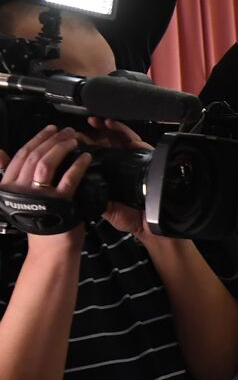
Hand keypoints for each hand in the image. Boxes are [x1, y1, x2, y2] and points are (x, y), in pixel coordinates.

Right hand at [1, 125, 91, 242]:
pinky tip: (85, 157)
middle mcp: (18, 189)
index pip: (21, 154)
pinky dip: (78, 164)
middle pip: (35, 155)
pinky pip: (68, 178)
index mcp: (7, 185)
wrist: (51, 249)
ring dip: (62, 147)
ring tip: (75, 140)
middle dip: (53, 139)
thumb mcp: (19, 198)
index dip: (37, 138)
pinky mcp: (58, 202)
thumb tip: (0, 153)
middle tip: (67, 132)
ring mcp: (37, 195)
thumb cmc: (40, 223)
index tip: (50, 130)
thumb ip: (12, 175)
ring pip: (47, 162)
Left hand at [69, 119, 155, 235]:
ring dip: (101, 128)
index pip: (92, 158)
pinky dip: (118, 128)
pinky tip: (107, 123)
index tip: (67, 145)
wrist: (155, 223)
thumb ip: (95, 199)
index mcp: (109, 176)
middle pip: (102, 144)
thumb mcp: (108, 210)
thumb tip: (78, 190)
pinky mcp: (143, 153)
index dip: (80, 150)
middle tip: (75, 132)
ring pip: (115, 137)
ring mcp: (131, 158)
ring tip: (90, 122)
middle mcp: (120, 165)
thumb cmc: (134, 218)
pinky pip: (130, 137)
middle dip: (88, 136)